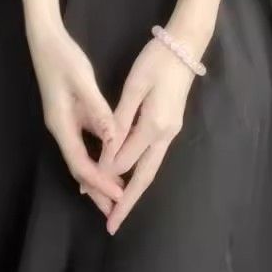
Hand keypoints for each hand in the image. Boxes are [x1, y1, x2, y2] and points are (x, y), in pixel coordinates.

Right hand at [26, 23, 123, 204]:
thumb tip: (114, 139)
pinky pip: (85, 141)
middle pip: (79, 167)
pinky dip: (98, 154)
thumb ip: (98, 110)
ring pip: (82, 156)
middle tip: (116, 207)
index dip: (99, 181)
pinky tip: (112, 157)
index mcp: (61, 124)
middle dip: (97, 188)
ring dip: (99, 174)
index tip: (118, 194)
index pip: (80, 164)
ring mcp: (65, 121)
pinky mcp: (70, 112)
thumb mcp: (83, 82)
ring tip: (117, 190)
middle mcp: (61, 128)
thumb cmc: (63, 58)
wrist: (45, 39)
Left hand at [101, 23, 207, 234]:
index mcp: (154, 125)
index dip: (105, 173)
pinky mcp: (172, 124)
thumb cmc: (157, 61)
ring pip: (151, 168)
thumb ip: (119, 121)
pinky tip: (131, 177)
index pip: (125, 159)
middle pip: (144, 176)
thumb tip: (108, 154)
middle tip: (112, 225)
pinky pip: (154, 155)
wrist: (186, 46)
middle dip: (127, 201)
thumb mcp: (135, 87)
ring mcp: (172, 130)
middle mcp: (166, 134)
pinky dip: (141, 171)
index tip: (85, 187)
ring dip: (134, 189)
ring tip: (118, 209)